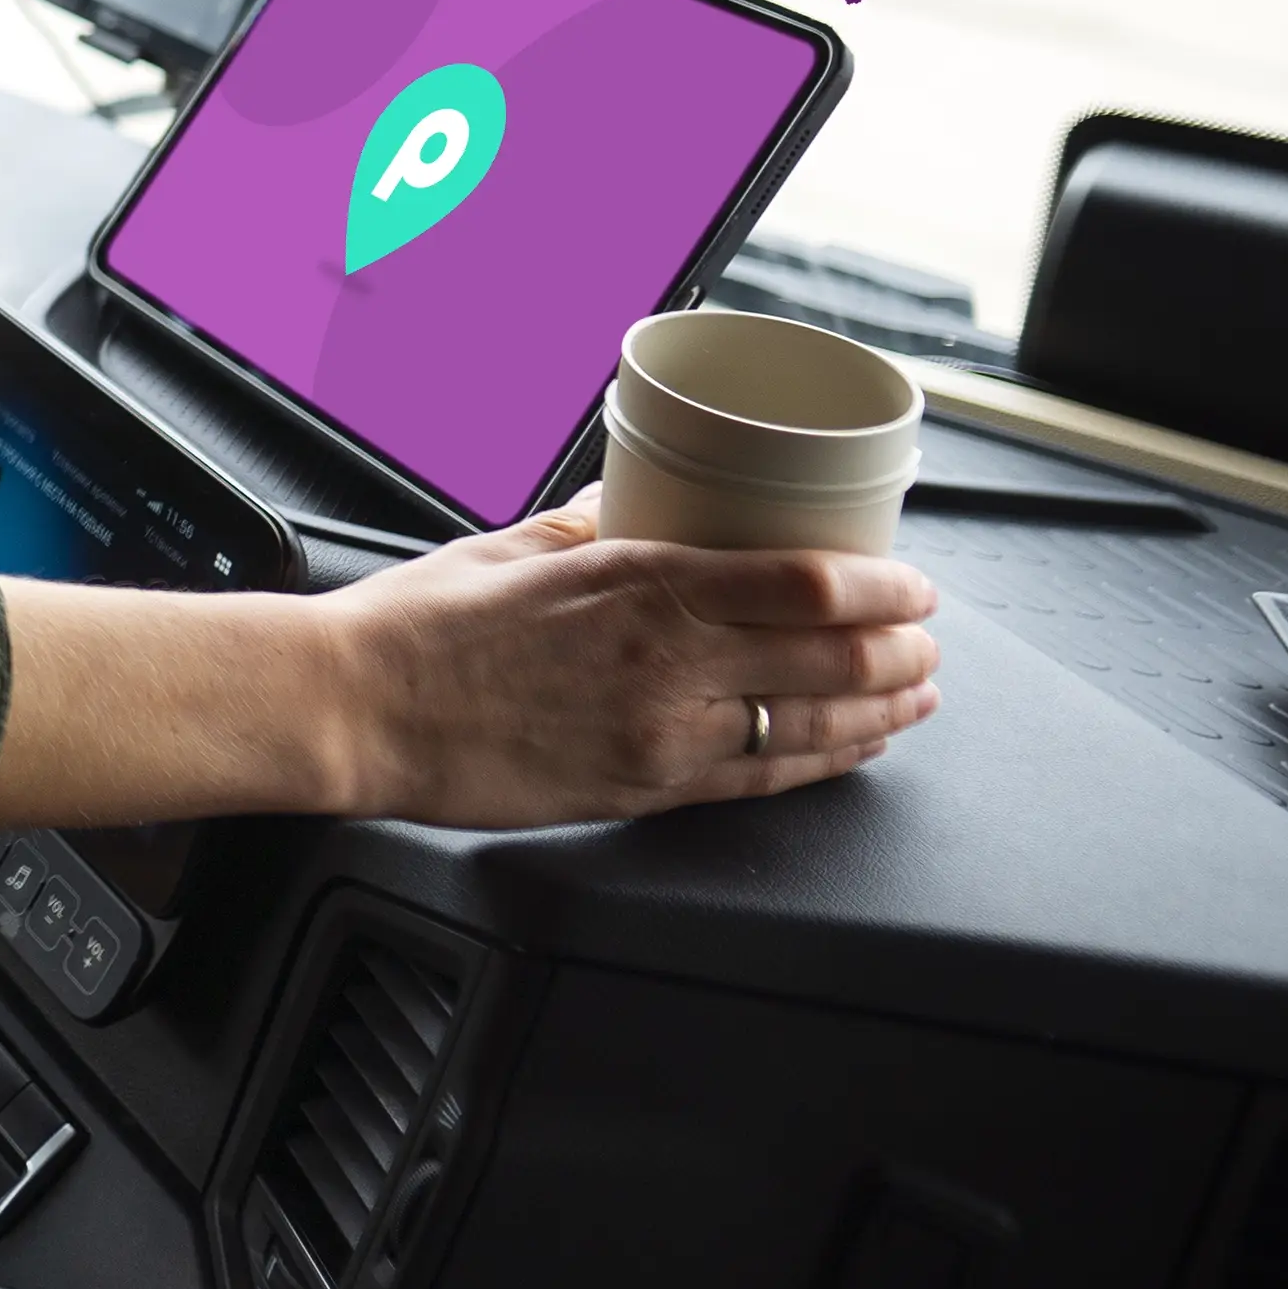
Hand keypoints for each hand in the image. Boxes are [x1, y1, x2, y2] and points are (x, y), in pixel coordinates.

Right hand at [0, 491, 941, 834]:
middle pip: (831, 659)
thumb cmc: (419, 624)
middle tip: (929, 638)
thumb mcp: (515, 543)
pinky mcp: (641, 790)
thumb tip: (640, 497)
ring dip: (881, 710)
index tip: (912, 581)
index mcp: (636, 584)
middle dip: (901, 651)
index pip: (804, 586)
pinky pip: (760, 780)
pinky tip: (852, 748)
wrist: (358, 710)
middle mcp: (664, 662)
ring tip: (915, 694)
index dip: (882, 588)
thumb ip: (593, 524)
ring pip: (811, 726)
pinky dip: (823, 762)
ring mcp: (659, 734)